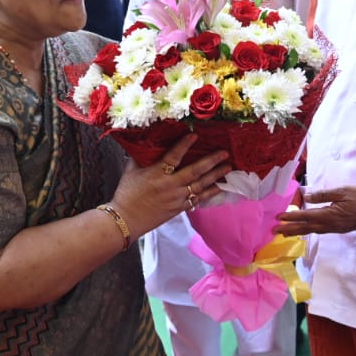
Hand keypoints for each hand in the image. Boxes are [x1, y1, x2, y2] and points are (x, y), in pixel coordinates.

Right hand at [111, 133, 230, 236]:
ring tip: (229, 167)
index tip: (195, 135)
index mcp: (157, 173)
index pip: (173, 156)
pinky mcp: (179, 208)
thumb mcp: (131, 171)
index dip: (185, 145)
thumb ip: (141, 156)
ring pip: (200, 185)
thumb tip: (147, 141)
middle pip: (195, 171)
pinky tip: (220, 186)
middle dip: (211, 161)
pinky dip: (210, 192)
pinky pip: (198, 199)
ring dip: (216, 176)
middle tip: (225, 153)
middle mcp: (170, 185)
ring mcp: (176, 198)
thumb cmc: (126, 193)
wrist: (126, 220)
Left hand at [273, 185, 355, 235]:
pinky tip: (305, 229)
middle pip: (305, 228)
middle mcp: (328, 224)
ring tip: (285, 232)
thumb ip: (323, 195)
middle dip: (289, 229)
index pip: (305, 216)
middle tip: (275, 231)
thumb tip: (307, 197)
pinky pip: (318, 231)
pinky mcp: (337, 229)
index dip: (291, 217)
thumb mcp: (341, 192)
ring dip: (297, 231)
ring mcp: (333, 228)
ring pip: (311, 231)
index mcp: (328, 215)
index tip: (279, 218)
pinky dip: (308, 230)